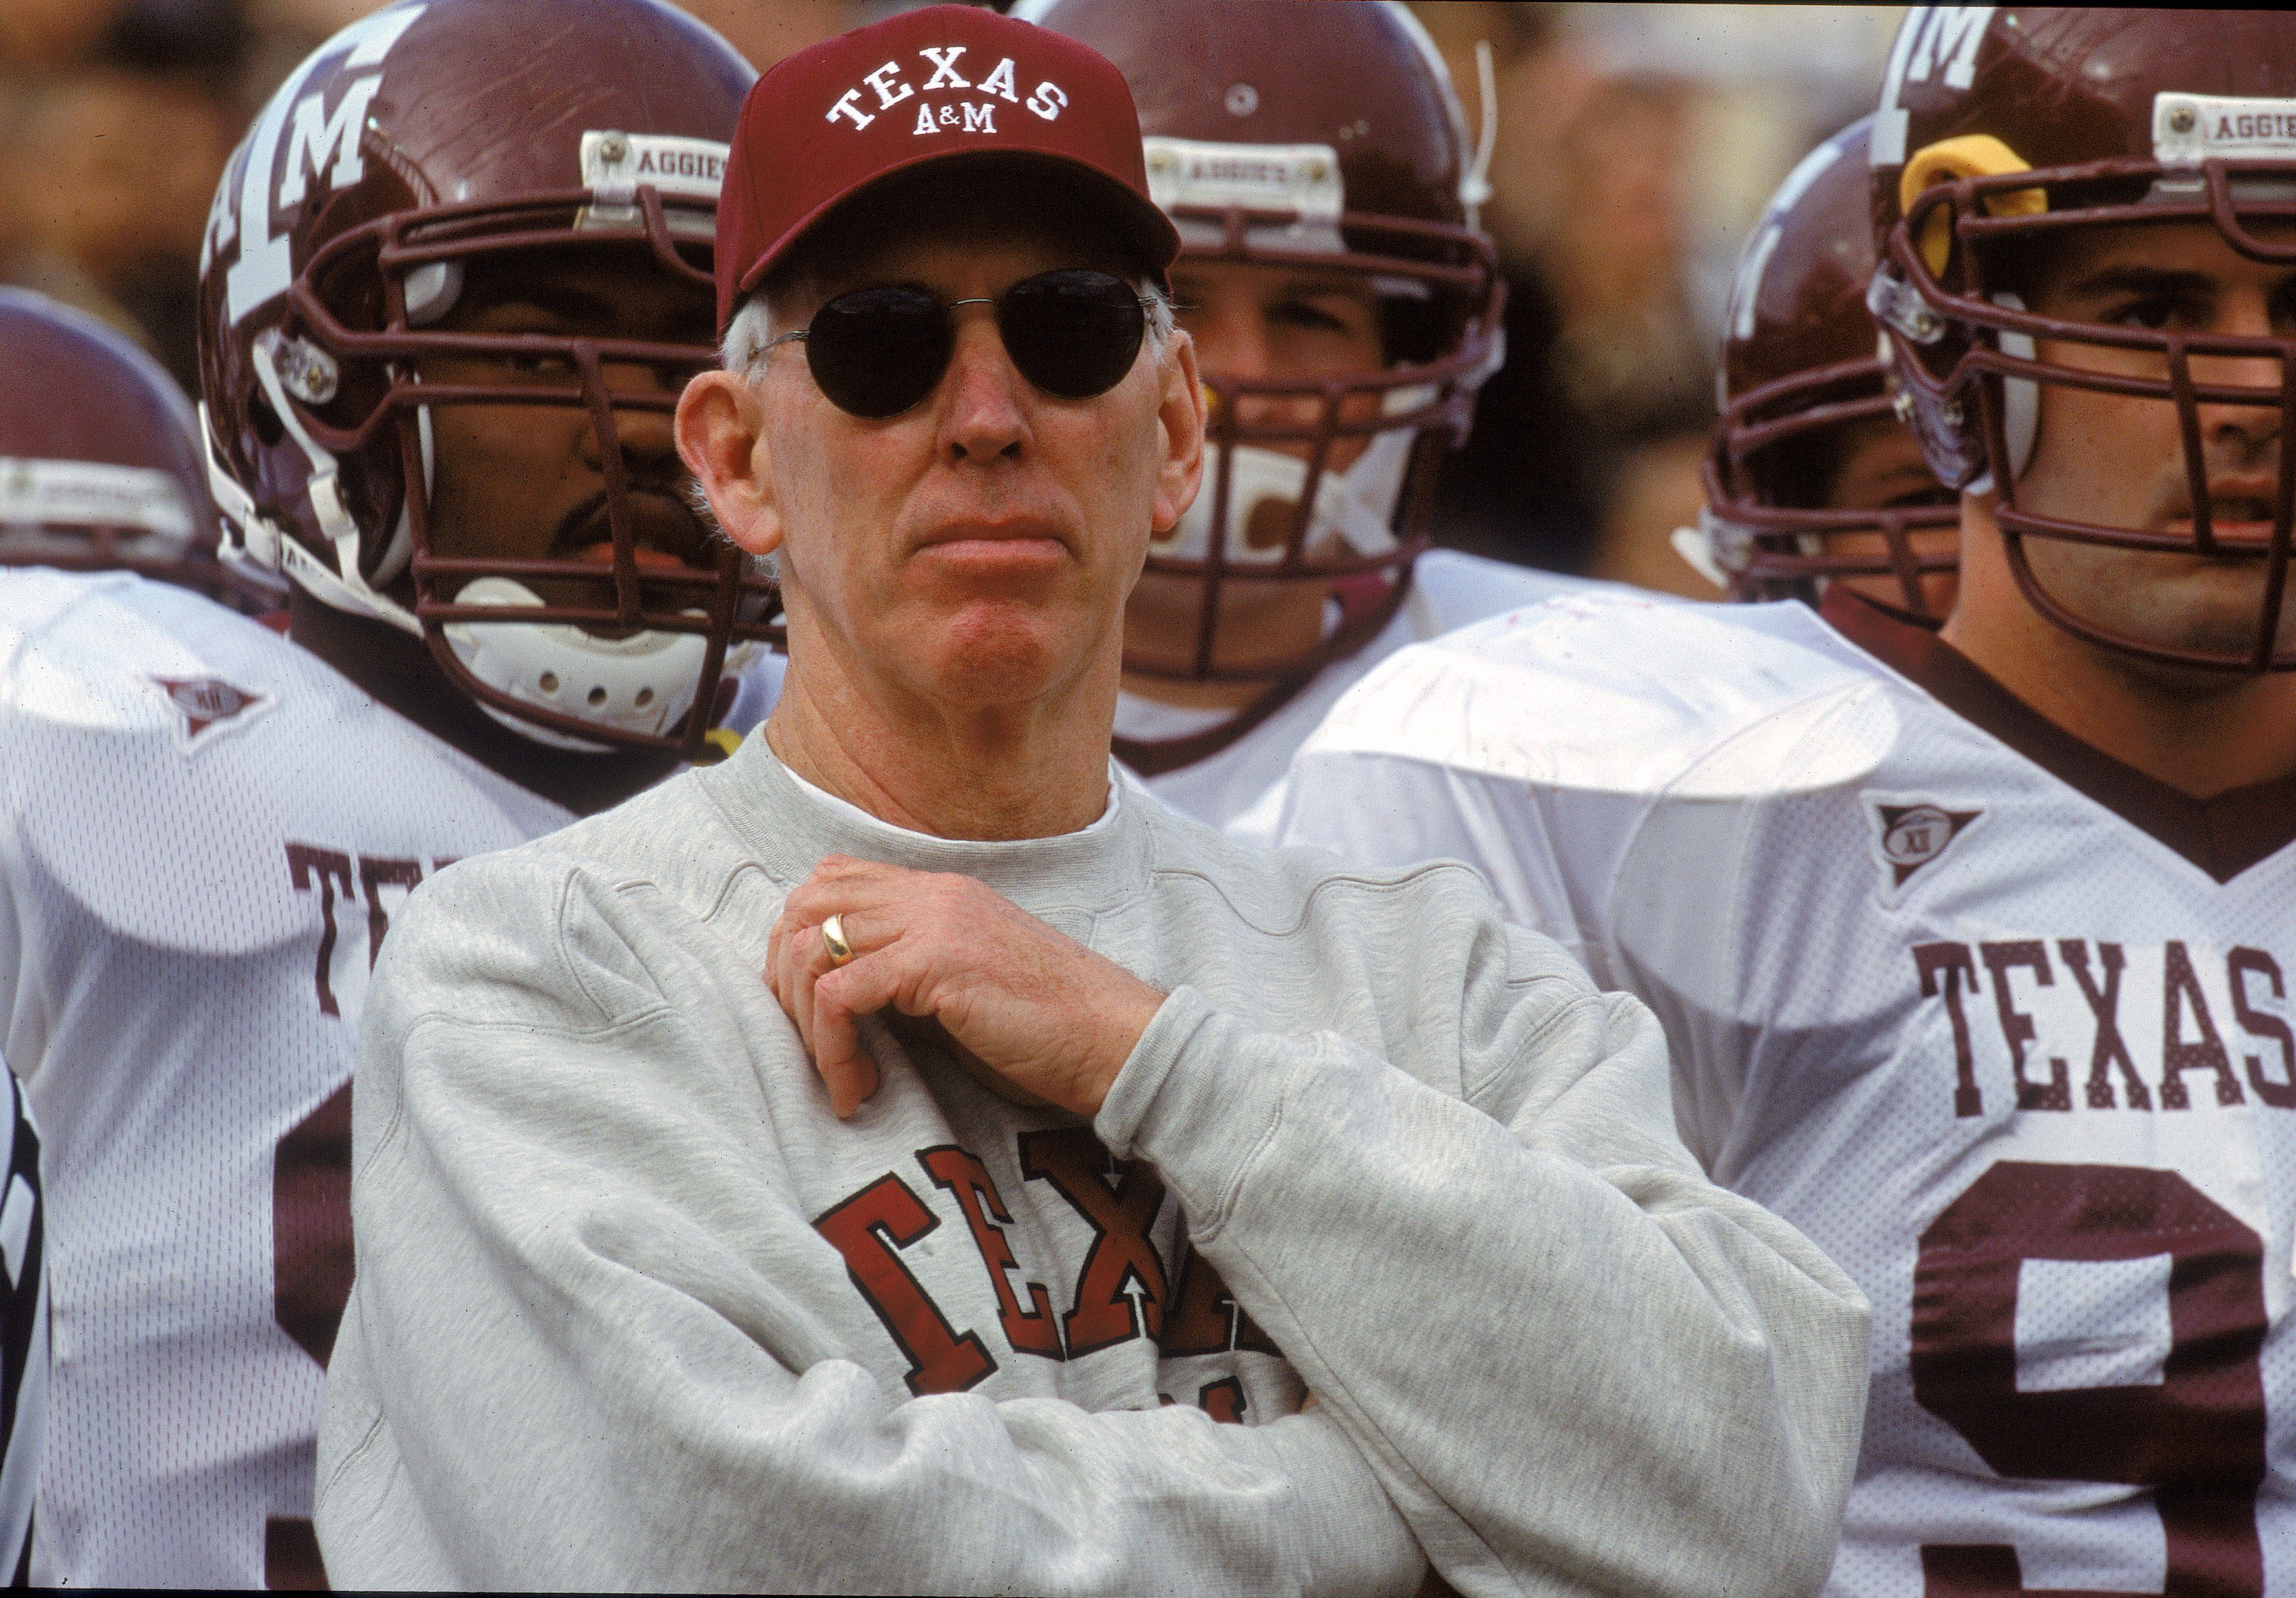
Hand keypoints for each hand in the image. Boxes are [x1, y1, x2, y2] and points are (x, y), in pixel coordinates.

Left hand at [765, 855, 1166, 1119]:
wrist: (1118, 1040)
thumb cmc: (1052, 1029)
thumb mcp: (969, 982)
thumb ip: (912, 973)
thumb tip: (842, 1001)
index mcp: (941, 891)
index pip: (832, 881)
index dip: (800, 943)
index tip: (813, 1013)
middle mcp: (932, 894)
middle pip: (806, 905)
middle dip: (785, 979)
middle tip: (812, 1046)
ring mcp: (935, 923)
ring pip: (813, 951)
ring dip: (807, 1025)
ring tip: (840, 1078)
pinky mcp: (937, 964)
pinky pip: (841, 997)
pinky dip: (834, 1050)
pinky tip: (859, 1091)